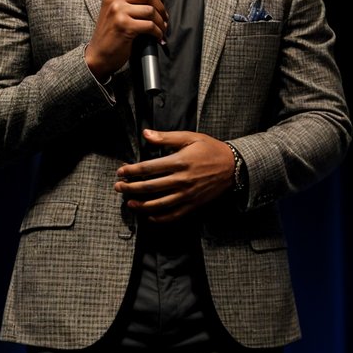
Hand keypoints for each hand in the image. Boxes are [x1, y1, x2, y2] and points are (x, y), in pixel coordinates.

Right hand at [84, 0, 167, 80]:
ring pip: (151, 10)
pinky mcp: (124, 26)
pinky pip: (150, 25)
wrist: (98, 54)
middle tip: (164, 17)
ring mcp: (118, 12)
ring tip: (161, 28)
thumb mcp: (115, 9)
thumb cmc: (110, 33)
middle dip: (161, 6)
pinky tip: (157, 37)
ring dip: (161, 21)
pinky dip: (157, 32)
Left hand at [114, 129, 235, 221]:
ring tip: (130, 203)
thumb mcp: (190, 138)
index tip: (121, 171)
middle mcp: (181, 180)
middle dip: (130, 188)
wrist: (234, 167)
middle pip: (149, 187)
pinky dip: (160, 218)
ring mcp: (187, 195)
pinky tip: (150, 217)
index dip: (131, 171)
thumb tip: (146, 134)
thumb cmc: (211, 150)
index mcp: (179, 162)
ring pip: (158, 204)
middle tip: (119, 188)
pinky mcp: (193, 205)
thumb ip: (166, 137)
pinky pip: (173, 215)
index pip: (148, 168)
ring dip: (141, 205)